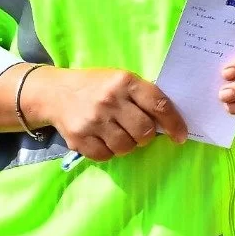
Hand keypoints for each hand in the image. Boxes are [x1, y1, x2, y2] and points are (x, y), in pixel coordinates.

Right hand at [27, 66, 186, 161]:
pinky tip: (104, 139)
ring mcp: (93, 120)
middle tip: (140, 132)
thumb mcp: (121, 80)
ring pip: (126, 147)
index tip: (180, 136)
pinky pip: (106, 156)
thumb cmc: (96, 86)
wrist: (54, 93)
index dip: (174, 123)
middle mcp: (110, 100)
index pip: (159, 105)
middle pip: (144, 131)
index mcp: (125, 81)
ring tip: (120, 134)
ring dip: (128, 145)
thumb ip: (142, 96)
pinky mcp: (79, 138)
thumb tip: (169, 121)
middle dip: (146, 136)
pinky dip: (109, 152)